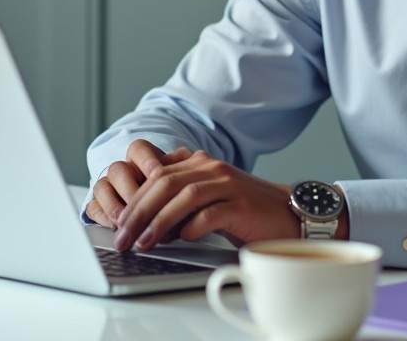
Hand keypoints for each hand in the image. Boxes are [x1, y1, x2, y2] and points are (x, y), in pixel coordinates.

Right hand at [85, 139, 191, 227]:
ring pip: (102, 187)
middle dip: (130, 190)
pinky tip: (116, 228)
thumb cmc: (178, 196)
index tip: (158, 173)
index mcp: (144, 159)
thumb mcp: (184, 184)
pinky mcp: (100, 207)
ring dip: (115, 206)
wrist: (166, 213)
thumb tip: (190, 171)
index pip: (139, 149)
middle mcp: (124, 171)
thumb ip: (184, 176)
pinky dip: (104, 218)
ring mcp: (110, 188)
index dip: (146, 160)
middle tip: (143, 207)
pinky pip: (93, 208)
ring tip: (127, 222)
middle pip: (118, 169)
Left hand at [107, 143, 300, 251]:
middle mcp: (212, 168)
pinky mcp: (242, 205)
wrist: (288, 215)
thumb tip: (142, 218)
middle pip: (164, 182)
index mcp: (199, 163)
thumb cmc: (244, 212)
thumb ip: (180, 196)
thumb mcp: (208, 197)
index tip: (118, 224)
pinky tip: (183, 241)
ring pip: (184, 196)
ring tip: (143, 243)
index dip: (133, 198)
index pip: (156, 174)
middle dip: (138, 212)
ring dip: (159, 221)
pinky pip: (211, 213)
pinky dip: (192, 228)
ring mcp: (229, 184)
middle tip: (122, 237)